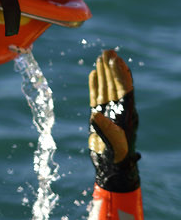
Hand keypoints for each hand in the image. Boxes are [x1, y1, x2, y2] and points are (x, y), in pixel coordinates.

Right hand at [88, 48, 139, 191]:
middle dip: (113, 68)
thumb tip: (96, 114)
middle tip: (108, 52)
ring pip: (107, 88)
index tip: (115, 59)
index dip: (120, 73)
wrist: (111, 167)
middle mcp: (119, 110)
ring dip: (105, 73)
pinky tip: (94, 74)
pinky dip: (95, 84)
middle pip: (116, 84)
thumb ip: (106, 129)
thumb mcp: (113, 144)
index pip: (124, 89)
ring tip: (101, 58)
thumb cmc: (115, 157)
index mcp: (126, 113)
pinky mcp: (100, 115)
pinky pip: (97, 96)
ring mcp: (109, 111)